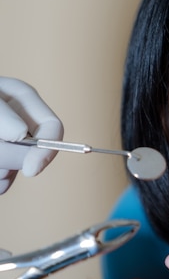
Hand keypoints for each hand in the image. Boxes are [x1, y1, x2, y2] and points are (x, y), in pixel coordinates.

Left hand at [0, 77, 62, 193]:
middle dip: (13, 160)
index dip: (47, 149)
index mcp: (23, 99)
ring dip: (1, 171)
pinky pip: (3, 179)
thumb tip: (22, 136)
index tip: (31, 170)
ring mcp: (7, 140)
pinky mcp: (0, 157)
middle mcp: (18, 120)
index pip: (53, 128)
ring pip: (14, 168)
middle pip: (32, 153)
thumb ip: (4, 117)